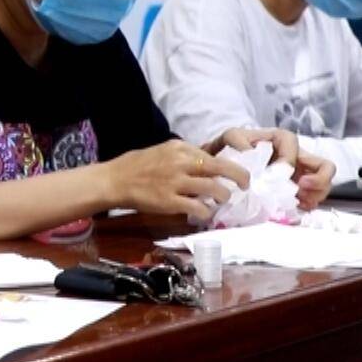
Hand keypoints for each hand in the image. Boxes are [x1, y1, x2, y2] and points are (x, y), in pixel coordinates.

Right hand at [103, 140, 248, 221]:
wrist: (115, 180)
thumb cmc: (137, 166)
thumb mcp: (162, 151)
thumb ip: (183, 157)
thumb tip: (205, 166)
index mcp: (179, 148)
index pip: (211, 154)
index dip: (227, 164)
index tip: (233, 172)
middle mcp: (180, 162)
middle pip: (220, 167)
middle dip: (239, 175)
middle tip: (246, 184)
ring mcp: (176, 182)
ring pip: (213, 188)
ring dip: (223, 196)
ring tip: (223, 200)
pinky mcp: (170, 201)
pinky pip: (197, 207)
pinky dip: (206, 212)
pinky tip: (204, 213)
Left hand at [207, 127, 335, 207]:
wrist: (228, 161)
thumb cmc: (234, 147)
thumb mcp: (231, 137)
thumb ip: (237, 140)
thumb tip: (249, 152)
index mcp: (283, 140)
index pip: (294, 147)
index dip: (288, 161)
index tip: (277, 172)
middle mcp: (297, 156)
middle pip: (325, 167)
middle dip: (319, 181)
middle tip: (301, 190)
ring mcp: (300, 174)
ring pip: (323, 184)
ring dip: (316, 195)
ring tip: (300, 202)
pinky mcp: (297, 189)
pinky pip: (312, 198)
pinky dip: (308, 204)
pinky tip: (296, 208)